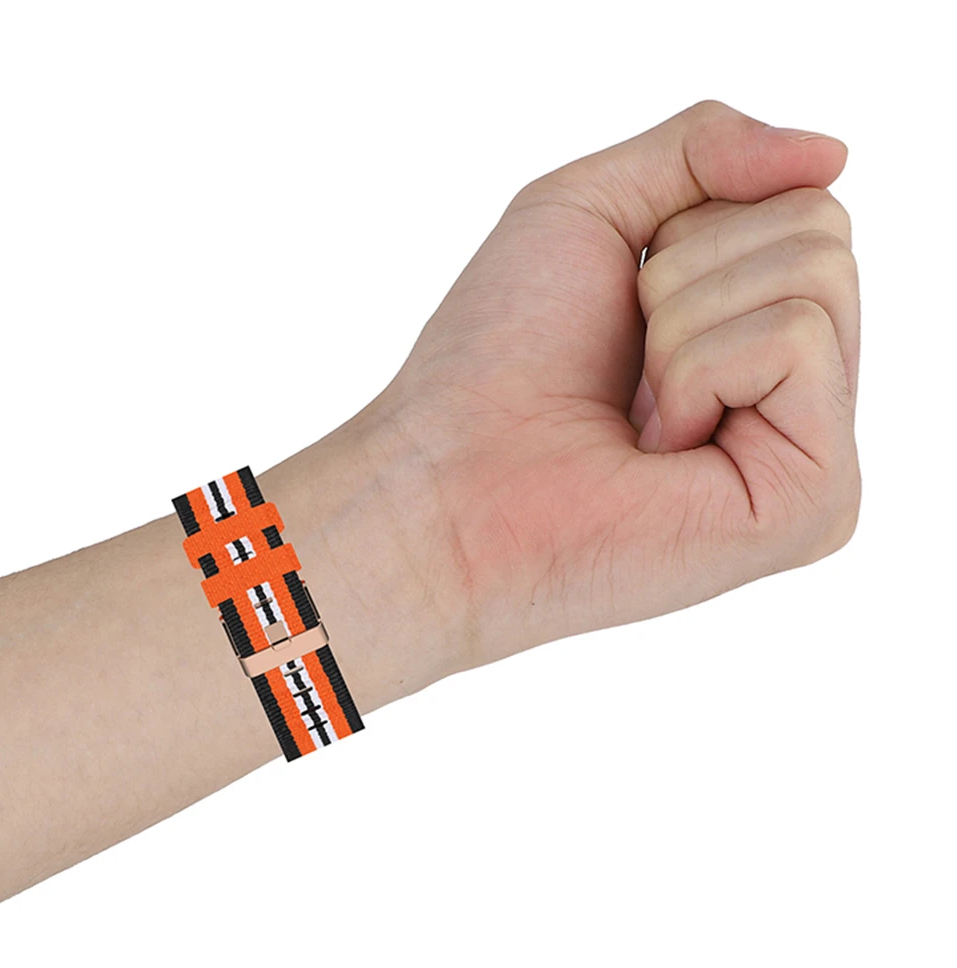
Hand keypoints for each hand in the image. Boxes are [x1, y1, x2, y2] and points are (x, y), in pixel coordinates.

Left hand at [275, 100, 859, 699]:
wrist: (450, 482)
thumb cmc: (498, 358)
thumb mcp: (589, 208)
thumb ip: (702, 148)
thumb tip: (836, 154)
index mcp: (753, 333)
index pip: (804, 203)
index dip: (691, 223)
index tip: (623, 305)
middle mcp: (795, 394)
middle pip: (821, 230)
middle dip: (687, 268)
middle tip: (624, 365)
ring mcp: (813, 451)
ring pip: (817, 276)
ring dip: (682, 322)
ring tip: (636, 414)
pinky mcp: (816, 500)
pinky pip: (797, 340)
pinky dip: (698, 367)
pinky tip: (660, 449)